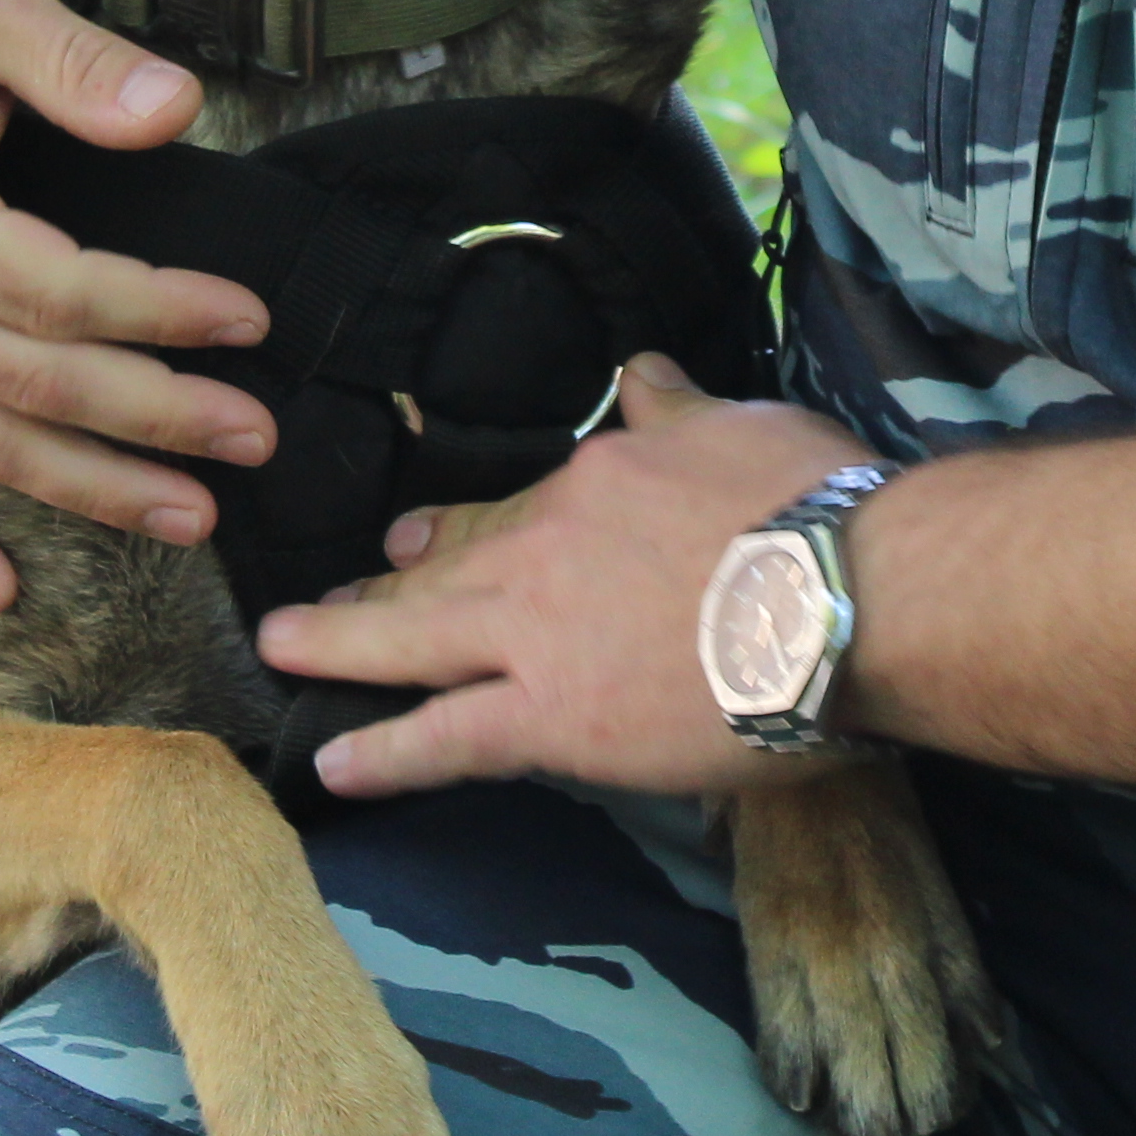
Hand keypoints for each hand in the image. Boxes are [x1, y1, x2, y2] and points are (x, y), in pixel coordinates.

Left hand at [254, 360, 869, 800]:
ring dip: (340, 645)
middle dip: (375, 587)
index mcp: (597, 478)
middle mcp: (544, 547)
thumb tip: (646, 372)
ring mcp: (536, 636)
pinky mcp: (551, 719)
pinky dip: (383, 751)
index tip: (416, 540)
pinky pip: (445, 737)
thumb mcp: (746, 428)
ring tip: (285, 651)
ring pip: (412, 641)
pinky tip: (333, 763)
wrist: (850, 593)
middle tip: (317, 604)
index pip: (513, 510)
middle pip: (442, 568)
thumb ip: (681, 409)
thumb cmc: (819, 507)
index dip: (455, 531)